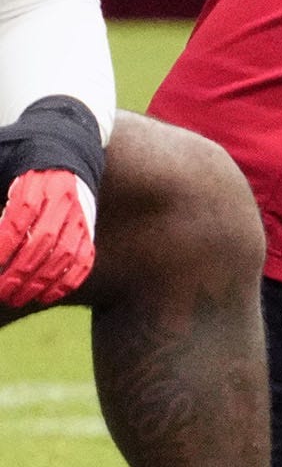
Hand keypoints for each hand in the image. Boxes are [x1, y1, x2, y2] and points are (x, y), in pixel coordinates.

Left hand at [0, 169, 94, 308]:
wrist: (63, 168)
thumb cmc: (26, 184)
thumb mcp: (11, 189)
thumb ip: (3, 216)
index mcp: (37, 188)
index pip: (19, 220)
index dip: (4, 245)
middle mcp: (62, 203)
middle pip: (42, 240)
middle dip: (19, 271)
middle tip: (1, 291)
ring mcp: (80, 218)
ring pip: (64, 254)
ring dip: (40, 282)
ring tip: (18, 298)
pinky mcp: (89, 232)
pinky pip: (84, 260)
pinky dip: (68, 281)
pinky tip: (47, 296)